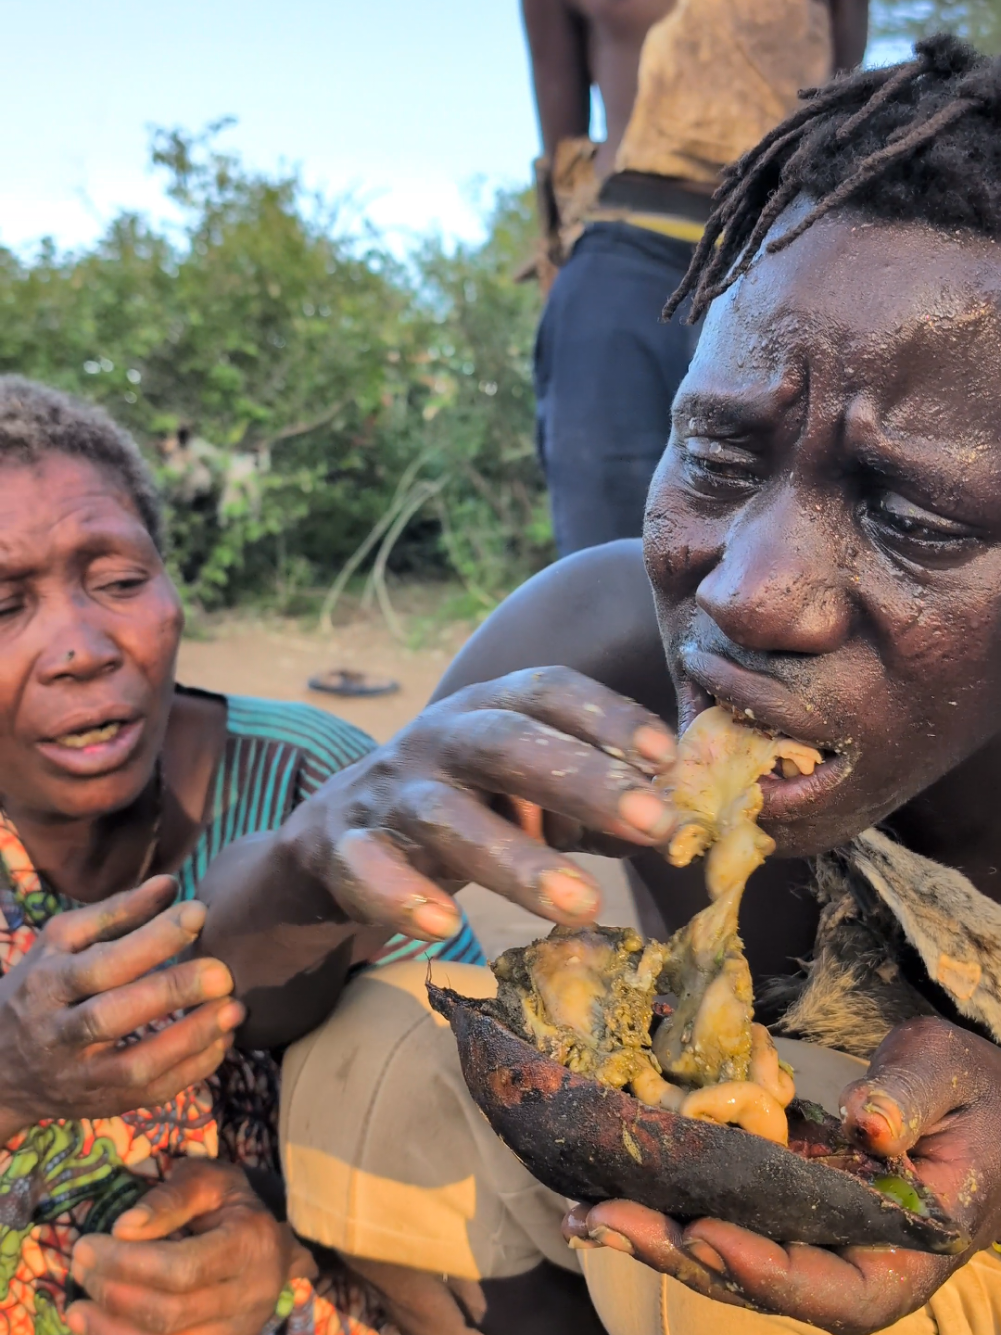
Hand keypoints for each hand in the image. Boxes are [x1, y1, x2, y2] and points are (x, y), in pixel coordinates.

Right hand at [0, 876, 243, 1136]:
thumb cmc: (42, 987)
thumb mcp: (62, 943)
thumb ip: (117, 913)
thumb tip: (171, 885)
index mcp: (48, 984)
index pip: (101, 963)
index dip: (152, 939)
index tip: (198, 912)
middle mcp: (58, 1034)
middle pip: (112, 1016)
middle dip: (172, 993)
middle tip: (224, 972)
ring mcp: (80, 1077)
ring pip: (134, 1066)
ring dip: (190, 1039)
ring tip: (235, 1009)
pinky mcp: (102, 1105)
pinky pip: (152, 1094)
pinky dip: (192, 1070)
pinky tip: (223, 1039)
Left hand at [67, 1159, 301, 1334]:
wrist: (269, 1241)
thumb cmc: (231, 1203)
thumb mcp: (208, 1180)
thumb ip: (170, 1198)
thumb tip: (123, 1228)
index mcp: (250, 1245)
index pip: (183, 1268)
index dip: (128, 1263)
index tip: (88, 1245)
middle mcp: (250, 1296)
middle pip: (171, 1314)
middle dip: (115, 1294)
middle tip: (78, 1269)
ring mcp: (239, 1332)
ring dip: (113, 1331)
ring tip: (78, 1309)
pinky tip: (99, 1331)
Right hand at [280, 666, 678, 942]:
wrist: (333, 839)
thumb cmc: (460, 810)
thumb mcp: (524, 798)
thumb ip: (593, 806)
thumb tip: (681, 823)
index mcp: (486, 710)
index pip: (547, 692)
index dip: (607, 716)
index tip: (667, 755)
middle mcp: (436, 738)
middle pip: (504, 743)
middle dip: (581, 779)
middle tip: (652, 822)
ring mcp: (386, 791)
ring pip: (445, 815)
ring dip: (515, 860)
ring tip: (583, 907)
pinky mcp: (340, 845)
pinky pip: (365, 866)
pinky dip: (401, 894)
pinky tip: (446, 926)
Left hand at [564, 1018, 1000, 1334]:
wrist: (976, 1100)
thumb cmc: (973, 1090)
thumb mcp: (950, 1075)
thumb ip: (910, 1099)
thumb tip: (865, 1124)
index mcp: (906, 1251)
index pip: (838, 1289)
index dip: (767, 1271)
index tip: (705, 1235)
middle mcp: (854, 1261)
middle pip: (762, 1282)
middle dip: (679, 1256)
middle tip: (603, 1221)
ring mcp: (814, 1237)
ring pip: (731, 1259)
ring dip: (657, 1240)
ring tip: (585, 1217)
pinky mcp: (784, 1206)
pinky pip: (726, 1217)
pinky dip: (670, 1209)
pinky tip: (610, 1192)